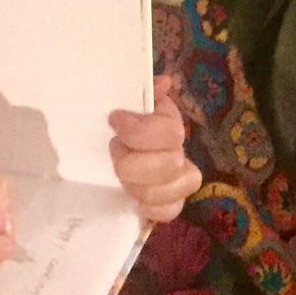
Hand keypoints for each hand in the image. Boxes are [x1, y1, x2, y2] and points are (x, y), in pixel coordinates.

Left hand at [107, 74, 201, 223]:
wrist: (115, 156)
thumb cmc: (122, 127)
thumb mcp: (129, 104)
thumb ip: (146, 91)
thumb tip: (164, 82)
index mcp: (171, 127)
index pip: (170, 133)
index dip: (139, 131)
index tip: (115, 120)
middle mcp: (181, 153)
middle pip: (170, 165)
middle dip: (133, 161)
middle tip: (115, 150)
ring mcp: (178, 183)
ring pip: (170, 191)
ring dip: (137, 184)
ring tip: (119, 174)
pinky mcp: (169, 205)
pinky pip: (170, 212)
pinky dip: (151, 207)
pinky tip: (135, 199)